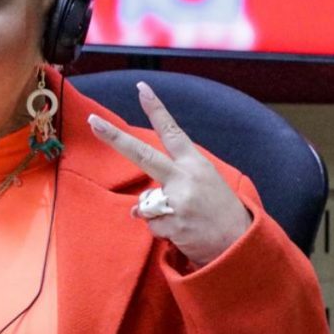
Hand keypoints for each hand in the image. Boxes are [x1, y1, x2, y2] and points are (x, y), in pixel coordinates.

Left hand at [87, 82, 251, 266]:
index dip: (156, 109)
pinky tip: (183, 233)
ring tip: (185, 220)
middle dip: (114, 137)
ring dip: (157, 214)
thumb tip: (139, 203)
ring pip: (145, 202)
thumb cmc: (220, 212)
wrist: (241, 245)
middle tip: (93, 121)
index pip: (172, 132)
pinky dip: (162, 231)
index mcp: (195, 163)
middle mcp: (185, 178)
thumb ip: (173, 181)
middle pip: (142, 154)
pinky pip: (151, 225)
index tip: (141, 89)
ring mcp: (177, 201)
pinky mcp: (172, 224)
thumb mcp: (206, 184)